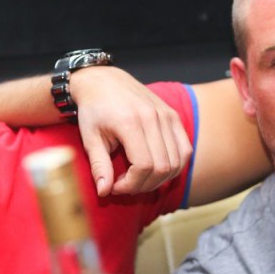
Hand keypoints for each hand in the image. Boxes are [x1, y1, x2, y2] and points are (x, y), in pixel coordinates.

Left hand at [69, 66, 192, 196]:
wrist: (104, 81)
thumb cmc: (94, 110)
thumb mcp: (89, 138)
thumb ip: (99, 166)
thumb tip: (104, 192)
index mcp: (130, 122)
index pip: (143, 166)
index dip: (131, 184)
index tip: (115, 186)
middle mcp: (153, 118)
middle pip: (162, 167)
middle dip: (144, 185)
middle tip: (126, 185)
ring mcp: (166, 116)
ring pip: (177, 161)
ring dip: (160, 179)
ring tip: (139, 178)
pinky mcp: (173, 116)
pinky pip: (185, 149)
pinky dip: (175, 165)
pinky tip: (156, 169)